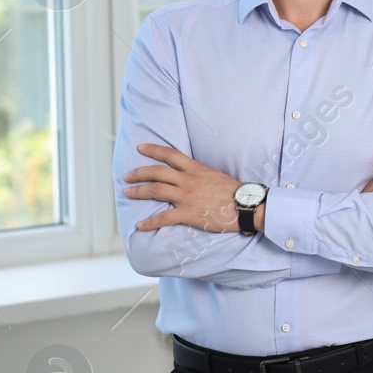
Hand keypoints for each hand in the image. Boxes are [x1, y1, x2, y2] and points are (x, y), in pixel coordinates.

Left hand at [124, 143, 244, 232]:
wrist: (246, 206)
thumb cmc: (233, 192)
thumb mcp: (214, 175)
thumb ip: (198, 174)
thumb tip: (187, 174)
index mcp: (195, 169)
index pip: (170, 154)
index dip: (153, 149)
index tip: (140, 148)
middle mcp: (188, 180)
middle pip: (157, 172)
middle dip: (138, 173)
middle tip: (126, 176)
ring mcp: (187, 197)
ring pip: (156, 190)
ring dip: (139, 192)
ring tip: (127, 193)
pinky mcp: (189, 214)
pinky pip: (164, 217)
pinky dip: (150, 222)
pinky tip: (140, 225)